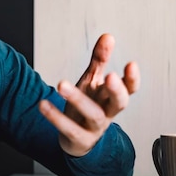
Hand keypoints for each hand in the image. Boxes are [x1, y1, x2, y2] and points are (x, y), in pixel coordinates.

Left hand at [39, 33, 139, 156]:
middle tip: (111, 76)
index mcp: (112, 97)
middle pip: (118, 103)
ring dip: (77, 99)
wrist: (77, 140)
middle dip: (116, 90)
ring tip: (61, 84)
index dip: (132, 79)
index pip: (129, 89)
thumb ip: (100, 60)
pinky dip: (55, 117)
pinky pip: (68, 128)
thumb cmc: (88, 105)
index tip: (131, 64)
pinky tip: (43, 104)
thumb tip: (108, 36)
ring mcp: (94, 128)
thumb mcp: (93, 82)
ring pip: (92, 114)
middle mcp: (107, 113)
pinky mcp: (78, 138)